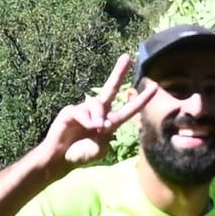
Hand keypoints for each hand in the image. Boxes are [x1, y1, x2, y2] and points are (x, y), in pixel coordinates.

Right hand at [41, 53, 147, 168]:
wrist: (60, 158)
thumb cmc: (81, 154)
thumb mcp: (99, 150)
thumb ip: (104, 137)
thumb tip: (100, 122)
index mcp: (109, 122)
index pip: (128, 109)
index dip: (141, 99)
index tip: (154, 87)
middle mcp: (99, 112)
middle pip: (110, 88)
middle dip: (119, 72)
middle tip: (127, 57)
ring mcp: (84, 110)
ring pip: (97, 104)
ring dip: (98, 116)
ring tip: (96, 128)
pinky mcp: (71, 111)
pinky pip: (82, 111)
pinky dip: (86, 120)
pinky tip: (85, 127)